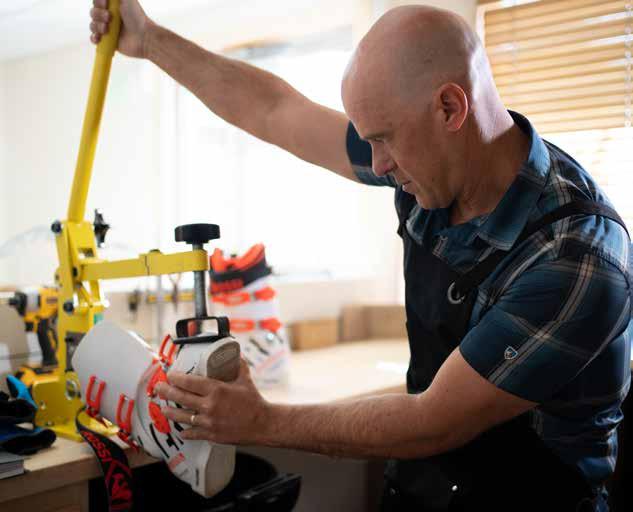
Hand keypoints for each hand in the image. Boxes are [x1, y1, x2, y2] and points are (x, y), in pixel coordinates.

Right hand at [89, 0, 153, 57]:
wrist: (144, 37)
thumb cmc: (137, 17)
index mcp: (113, 7)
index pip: (97, 2)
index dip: (98, 3)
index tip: (105, 4)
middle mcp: (109, 17)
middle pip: (93, 13)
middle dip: (98, 14)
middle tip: (109, 17)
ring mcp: (108, 30)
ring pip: (92, 25)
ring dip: (97, 26)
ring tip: (107, 29)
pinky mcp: (108, 42)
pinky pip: (94, 39)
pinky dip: (94, 38)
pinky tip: (99, 38)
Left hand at [155, 358, 271, 444]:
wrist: (263, 423)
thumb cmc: (254, 400)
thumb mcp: (245, 378)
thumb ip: (237, 364)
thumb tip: (234, 352)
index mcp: (216, 389)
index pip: (189, 382)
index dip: (175, 378)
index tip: (169, 375)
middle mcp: (209, 405)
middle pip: (180, 397)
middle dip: (166, 392)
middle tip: (158, 388)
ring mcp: (209, 421)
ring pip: (181, 416)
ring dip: (170, 411)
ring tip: (163, 408)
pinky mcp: (211, 434)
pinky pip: (192, 433)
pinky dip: (185, 431)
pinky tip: (180, 429)